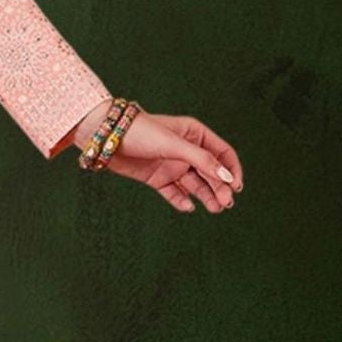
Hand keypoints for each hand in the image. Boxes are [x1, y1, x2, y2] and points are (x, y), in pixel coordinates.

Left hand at [74, 102, 241, 212]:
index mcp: (195, 134)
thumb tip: (226, 177)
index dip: (231, 169)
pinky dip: (182, 200)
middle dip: (220, 187)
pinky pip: (174, 192)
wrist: (106, 139)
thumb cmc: (141, 132)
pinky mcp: (157, 178)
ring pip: (195, 184)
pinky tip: (188, 207)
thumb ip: (201, 160)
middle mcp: (186, 150)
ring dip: (206, 196)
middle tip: (226, 204)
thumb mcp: (174, 145)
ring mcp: (171, 165)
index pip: (222, 153)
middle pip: (210, 171)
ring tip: (215, 209)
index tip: (236, 186)